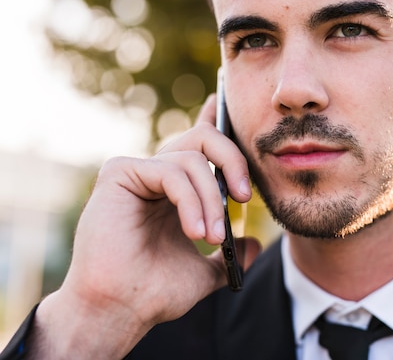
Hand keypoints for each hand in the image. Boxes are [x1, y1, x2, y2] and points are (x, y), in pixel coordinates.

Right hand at [30, 95, 260, 358]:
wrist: (121, 310)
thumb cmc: (155, 291)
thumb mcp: (205, 271)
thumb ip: (229, 254)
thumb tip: (254, 245)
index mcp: (174, 189)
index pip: (198, 145)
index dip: (212, 119)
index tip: (221, 100)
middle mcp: (156, 173)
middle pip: (204, 139)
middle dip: (233, 162)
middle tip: (246, 198)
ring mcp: (137, 170)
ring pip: (191, 159)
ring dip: (212, 199)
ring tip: (212, 236)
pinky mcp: (119, 172)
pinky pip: (171, 171)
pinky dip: (191, 200)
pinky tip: (195, 231)